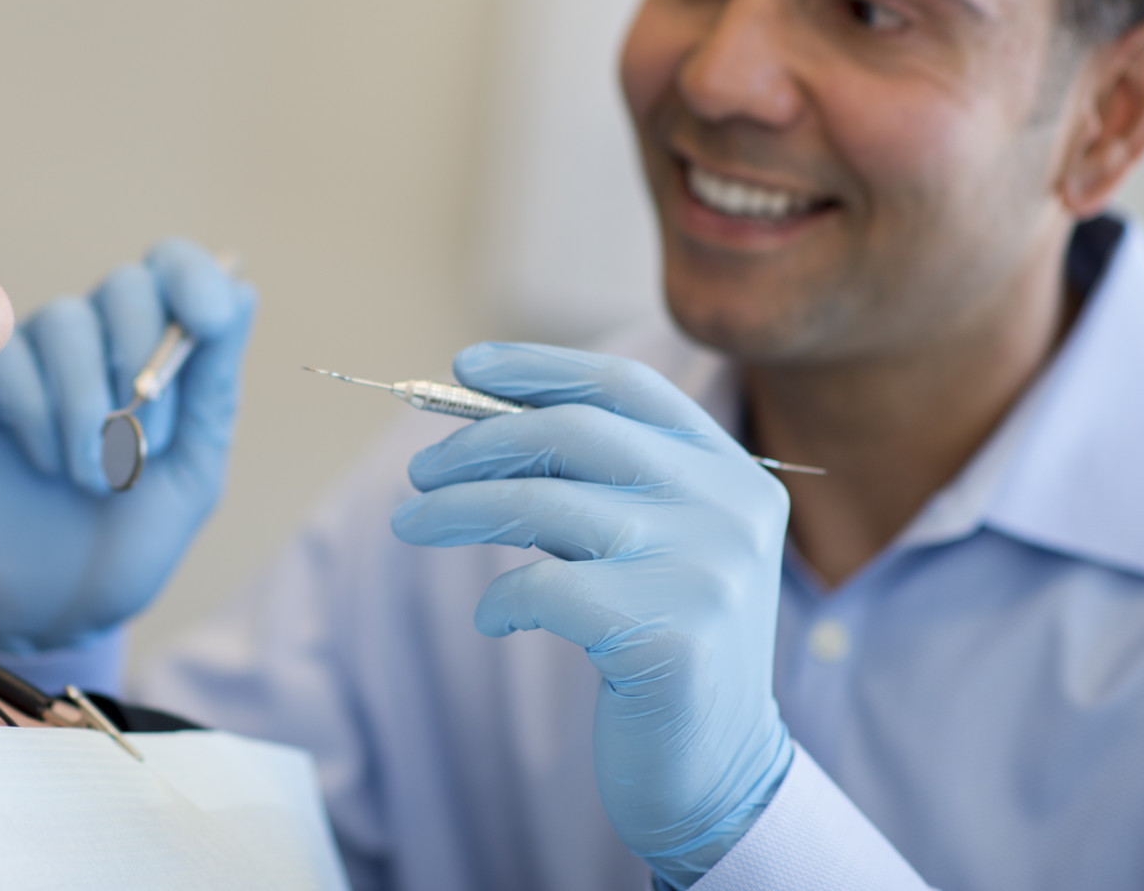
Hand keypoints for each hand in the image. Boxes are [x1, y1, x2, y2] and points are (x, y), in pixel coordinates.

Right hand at [0, 239, 255, 651]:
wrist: (37, 621)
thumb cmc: (120, 550)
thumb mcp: (188, 476)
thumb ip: (211, 387)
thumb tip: (243, 290)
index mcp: (154, 357)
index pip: (173, 270)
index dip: (192, 277)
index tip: (209, 318)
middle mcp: (93, 345)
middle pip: (123, 287)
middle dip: (142, 354)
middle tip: (141, 434)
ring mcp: (28, 363)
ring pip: (64, 321)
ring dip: (88, 402)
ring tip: (90, 477)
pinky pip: (1, 357)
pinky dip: (33, 410)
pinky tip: (41, 463)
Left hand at [390, 342, 794, 888]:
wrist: (718, 773)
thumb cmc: (658, 644)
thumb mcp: (643, 545)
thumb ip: (593, 481)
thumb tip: (476, 416)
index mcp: (732, 473)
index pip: (627, 386)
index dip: (540, 368)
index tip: (463, 369)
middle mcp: (730, 509)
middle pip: (575, 435)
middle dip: (478, 443)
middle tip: (418, 472)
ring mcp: (709, 570)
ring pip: (547, 506)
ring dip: (459, 509)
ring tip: (411, 525)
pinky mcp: (673, 635)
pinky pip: (546, 589)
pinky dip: (501, 599)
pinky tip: (494, 619)